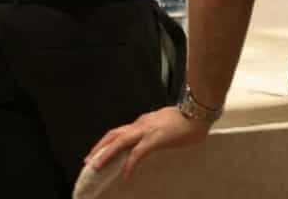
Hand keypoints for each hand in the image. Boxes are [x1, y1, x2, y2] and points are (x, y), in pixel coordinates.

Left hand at [85, 106, 210, 179]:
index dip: (108, 142)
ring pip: (120, 142)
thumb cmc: (187, 118)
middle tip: (88, 160)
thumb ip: (156, 129)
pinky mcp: (155, 139)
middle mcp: (141, 124)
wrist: (198, 113)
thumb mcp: (166, 123)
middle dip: (99, 147)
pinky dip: (129, 164)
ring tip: (96, 166)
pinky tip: (126, 174)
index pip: (121, 131)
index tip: (98, 152)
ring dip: (106, 154)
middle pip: (114, 134)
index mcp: (144, 121)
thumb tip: (154, 138)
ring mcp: (147, 130)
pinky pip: (137, 153)